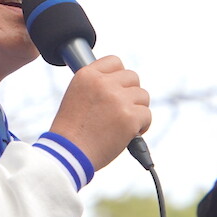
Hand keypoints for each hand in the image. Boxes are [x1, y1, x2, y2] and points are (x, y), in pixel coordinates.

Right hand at [47, 55, 149, 171]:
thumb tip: (120, 83)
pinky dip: (142, 126)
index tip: (117, 88)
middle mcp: (103, 83)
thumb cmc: (71, 131)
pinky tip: (128, 134)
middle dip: (130, 93)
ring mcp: (118, 99)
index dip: (119, 76)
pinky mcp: (130, 117)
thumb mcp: (75, 96)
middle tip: (121, 110)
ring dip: (137, 109)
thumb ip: (95, 85)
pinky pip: (147, 115)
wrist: (69, 154)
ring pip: (143, 96)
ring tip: (123, 124)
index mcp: (87, 75)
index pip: (115, 61)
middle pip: (133, 77)